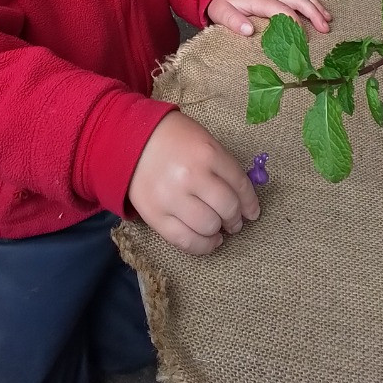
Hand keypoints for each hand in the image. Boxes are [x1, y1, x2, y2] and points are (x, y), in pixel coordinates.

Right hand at [127, 112, 260, 255]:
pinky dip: (203, 246)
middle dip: (236, 218)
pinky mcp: (155, 216)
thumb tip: (243, 195)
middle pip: (227, 208)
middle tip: (235, 221)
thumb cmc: (172, 137)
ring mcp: (171, 198)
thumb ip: (222, 164)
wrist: (129, 139)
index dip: (250, 202)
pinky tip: (210, 241)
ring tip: (219, 230)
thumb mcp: (203, 140)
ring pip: (208, 227)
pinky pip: (185, 241)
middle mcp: (191, 177)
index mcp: (207, 153)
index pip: (239, 184)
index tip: (253, 212)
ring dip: (220, 231)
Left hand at [207, 0, 331, 36]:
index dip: (294, 22)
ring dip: (316, 5)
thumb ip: (234, 22)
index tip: (303, 37)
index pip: (282, 9)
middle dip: (314, 13)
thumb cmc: (222, 4)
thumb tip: (248, 31)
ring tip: (328, 19)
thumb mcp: (222, 14)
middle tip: (325, 29)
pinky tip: (319, 8)